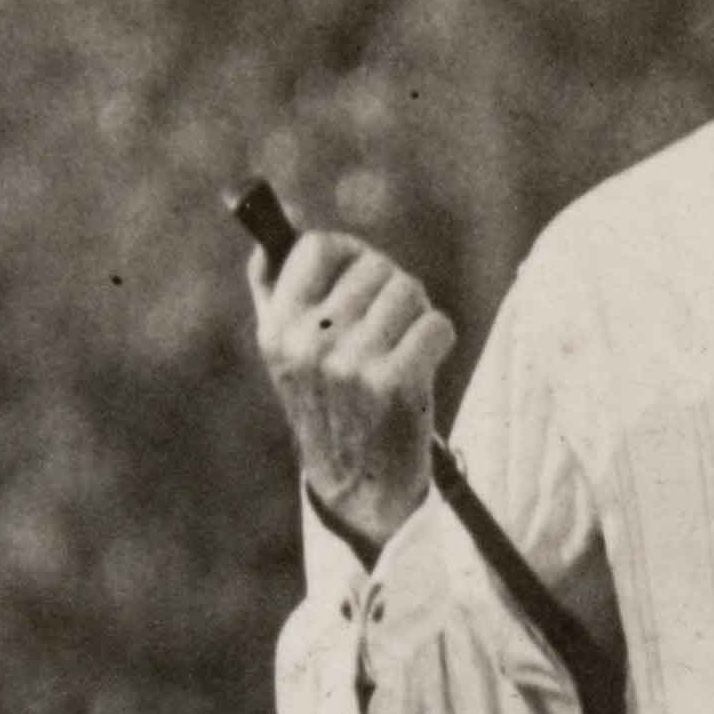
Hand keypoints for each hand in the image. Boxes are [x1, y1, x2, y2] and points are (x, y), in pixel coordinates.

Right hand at [246, 226, 451, 543]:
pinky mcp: (395, 385)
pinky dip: (438, 339)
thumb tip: (278, 224)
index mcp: (277, 330)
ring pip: (408, 291)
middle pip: (375, 266)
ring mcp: (352, 366)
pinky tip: (422, 366)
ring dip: (416, 314)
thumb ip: (275, 286)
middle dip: (391, 289)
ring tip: (402, 348)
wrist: (359, 488)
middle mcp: (308, 346)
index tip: (361, 276)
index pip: (319, 246)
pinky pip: (435, 325)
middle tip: (387, 328)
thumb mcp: (286, 351)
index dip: (350, 253)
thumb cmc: (328, 405)